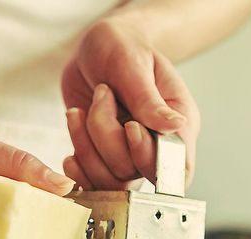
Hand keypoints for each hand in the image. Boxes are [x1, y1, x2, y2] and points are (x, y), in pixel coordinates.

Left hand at [60, 18, 199, 189]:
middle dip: (108, 138)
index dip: (150, 158)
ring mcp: (130, 155)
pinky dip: (77, 167)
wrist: (96, 48)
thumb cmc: (123, 46)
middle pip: (136, 171)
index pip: (178, 168)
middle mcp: (157, 145)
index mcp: (179, 123)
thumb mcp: (133, 64)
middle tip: (102, 95)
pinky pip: (92, 180)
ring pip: (110, 178)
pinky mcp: (104, 158)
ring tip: (81, 109)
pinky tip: (71, 145)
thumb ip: (148, 99)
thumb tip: (175, 125)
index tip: (130, 126)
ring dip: (87, 144)